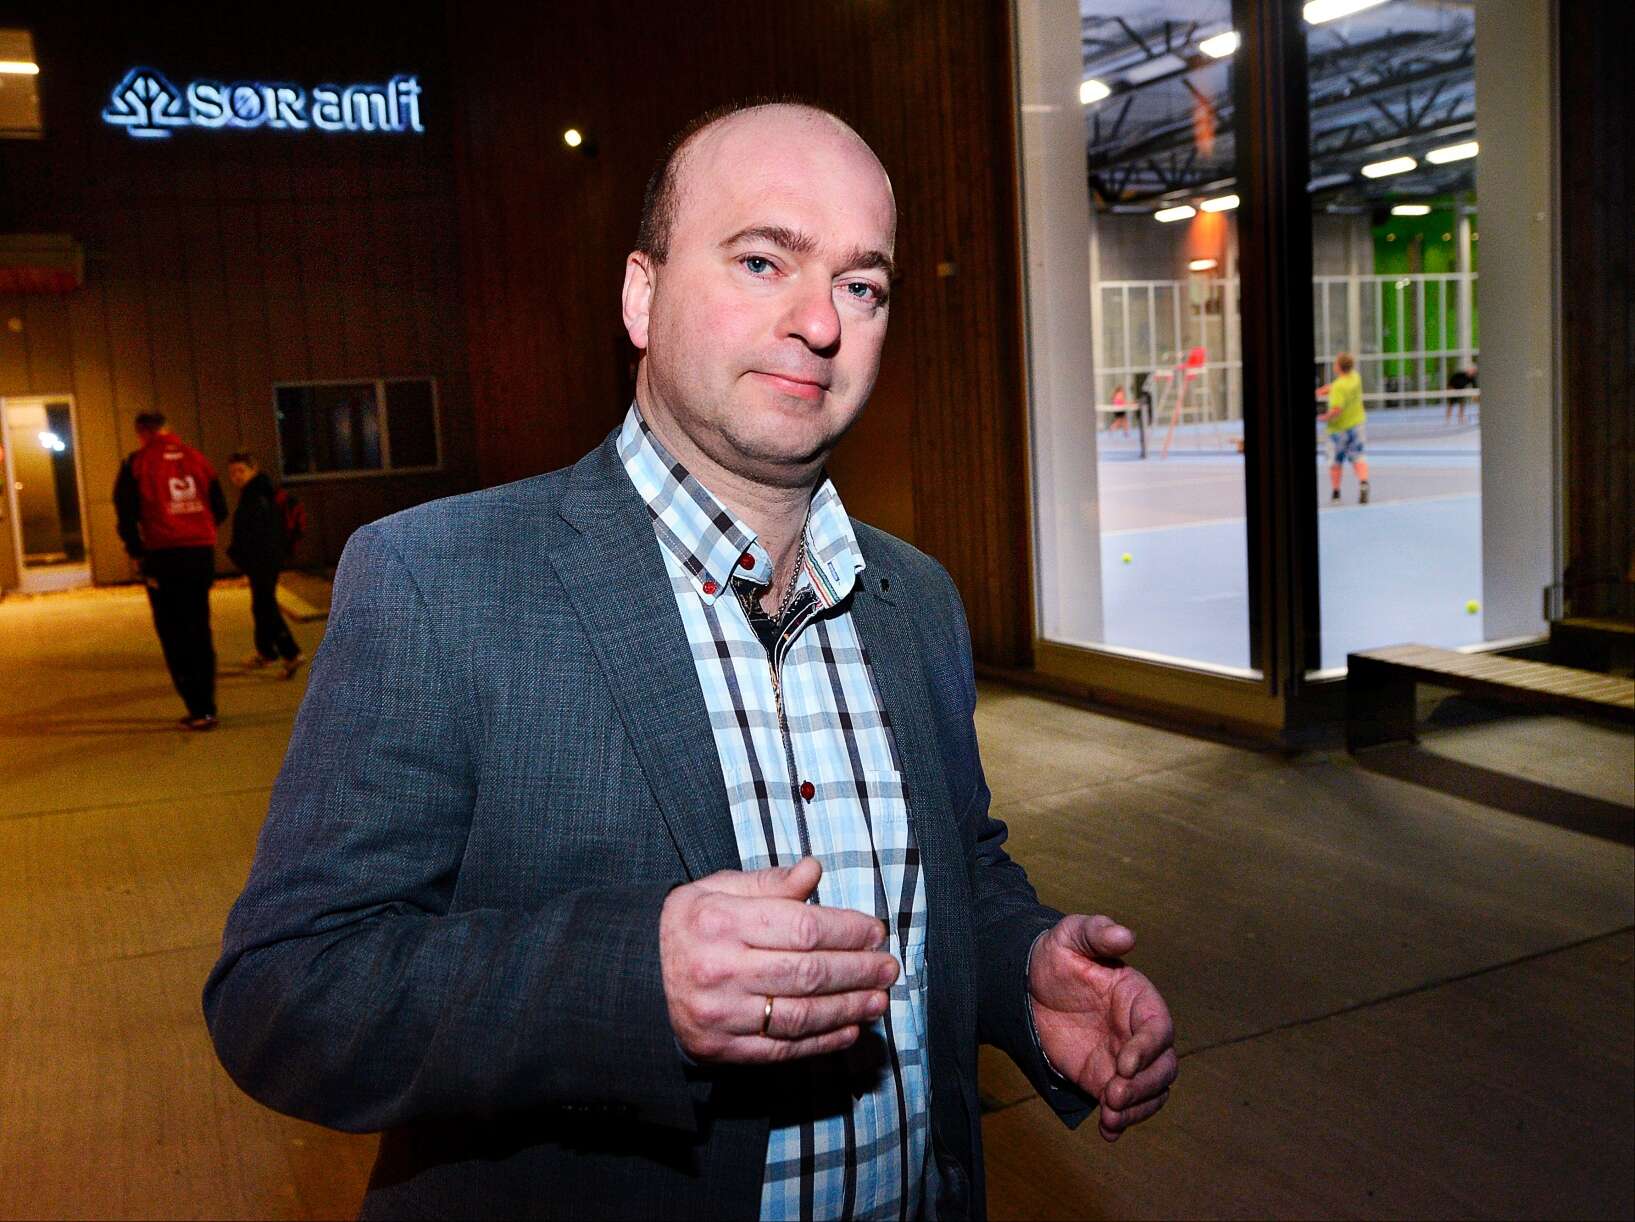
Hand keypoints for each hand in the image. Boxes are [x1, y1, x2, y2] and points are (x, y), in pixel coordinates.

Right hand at [659, 857, 898, 1063]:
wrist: (633, 978)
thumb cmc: (685, 926)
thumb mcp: (716, 889)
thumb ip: (768, 882)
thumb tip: (814, 870)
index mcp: (721, 922)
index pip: (801, 927)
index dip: (847, 931)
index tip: (876, 931)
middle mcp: (721, 969)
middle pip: (808, 973)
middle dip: (858, 971)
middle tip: (888, 968)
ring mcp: (721, 1014)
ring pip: (800, 1014)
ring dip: (848, 1008)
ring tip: (879, 1000)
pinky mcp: (721, 1048)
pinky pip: (781, 1048)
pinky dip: (821, 1041)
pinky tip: (848, 1029)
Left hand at [1028, 915, 1176, 1141]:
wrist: (1025, 985)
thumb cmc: (1055, 956)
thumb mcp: (1071, 935)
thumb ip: (1097, 932)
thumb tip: (1126, 935)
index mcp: (1139, 1000)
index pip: (1160, 1029)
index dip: (1148, 1048)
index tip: (1124, 1062)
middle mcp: (1137, 1033)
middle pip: (1163, 1068)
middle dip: (1144, 1087)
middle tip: (1112, 1095)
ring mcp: (1123, 1059)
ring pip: (1150, 1092)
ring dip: (1136, 1109)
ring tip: (1109, 1117)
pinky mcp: (1103, 1078)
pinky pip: (1122, 1106)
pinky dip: (1121, 1122)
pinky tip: (1107, 1131)